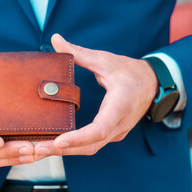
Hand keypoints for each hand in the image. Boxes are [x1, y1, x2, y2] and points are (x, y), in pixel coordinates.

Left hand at [35, 34, 157, 157]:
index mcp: (121, 105)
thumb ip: (79, 53)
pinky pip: (92, 145)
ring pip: (90, 148)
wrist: (153, 84)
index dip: (78, 137)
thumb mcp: (105, 60)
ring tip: (40, 151)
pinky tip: (55, 145)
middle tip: (38, 150)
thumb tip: (55, 39)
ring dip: (66, 152)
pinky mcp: (112, 134)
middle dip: (63, 150)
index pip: (99, 129)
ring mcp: (117, 132)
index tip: (58, 141)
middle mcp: (119, 124)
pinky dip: (74, 147)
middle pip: (90, 145)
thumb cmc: (130, 72)